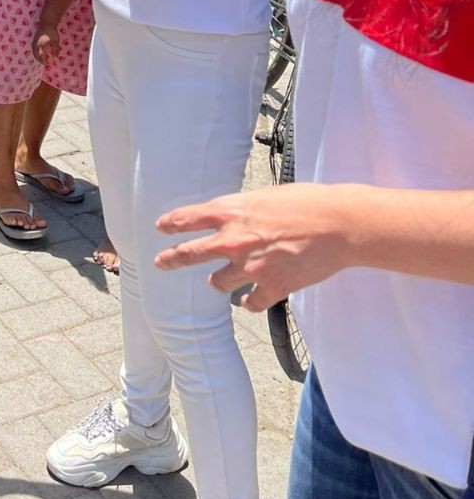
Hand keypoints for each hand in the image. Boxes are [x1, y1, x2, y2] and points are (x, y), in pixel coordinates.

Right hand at [31, 20, 59, 63]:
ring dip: (36, 56)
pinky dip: (35, 52)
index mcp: (42, 46)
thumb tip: (55, 58)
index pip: (41, 56)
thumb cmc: (52, 33)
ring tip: (40, 58)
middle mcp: (37, 45)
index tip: (47, 63)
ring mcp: (34, 42)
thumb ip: (55, 50)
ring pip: (33, 51)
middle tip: (43, 62)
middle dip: (39, 60)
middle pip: (36, 55)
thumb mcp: (55, 42)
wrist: (46, 23)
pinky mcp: (34, 39)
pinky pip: (33, 48)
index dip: (43, 61)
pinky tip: (38, 52)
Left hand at [154, 183, 350, 311]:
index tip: (161, 227)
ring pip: (218, 282)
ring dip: (218, 282)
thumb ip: (244, 210)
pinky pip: (250, 302)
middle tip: (161, 262)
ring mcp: (250, 266)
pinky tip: (248, 301)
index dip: (172, 223)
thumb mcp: (265, 196)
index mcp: (232, 211)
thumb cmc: (306, 203)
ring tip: (219, 282)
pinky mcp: (271, 287)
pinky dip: (249, 302)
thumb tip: (234, 218)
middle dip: (172, 259)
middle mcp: (233, 239)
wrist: (337, 224)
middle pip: (191, 253)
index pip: (189, 217)